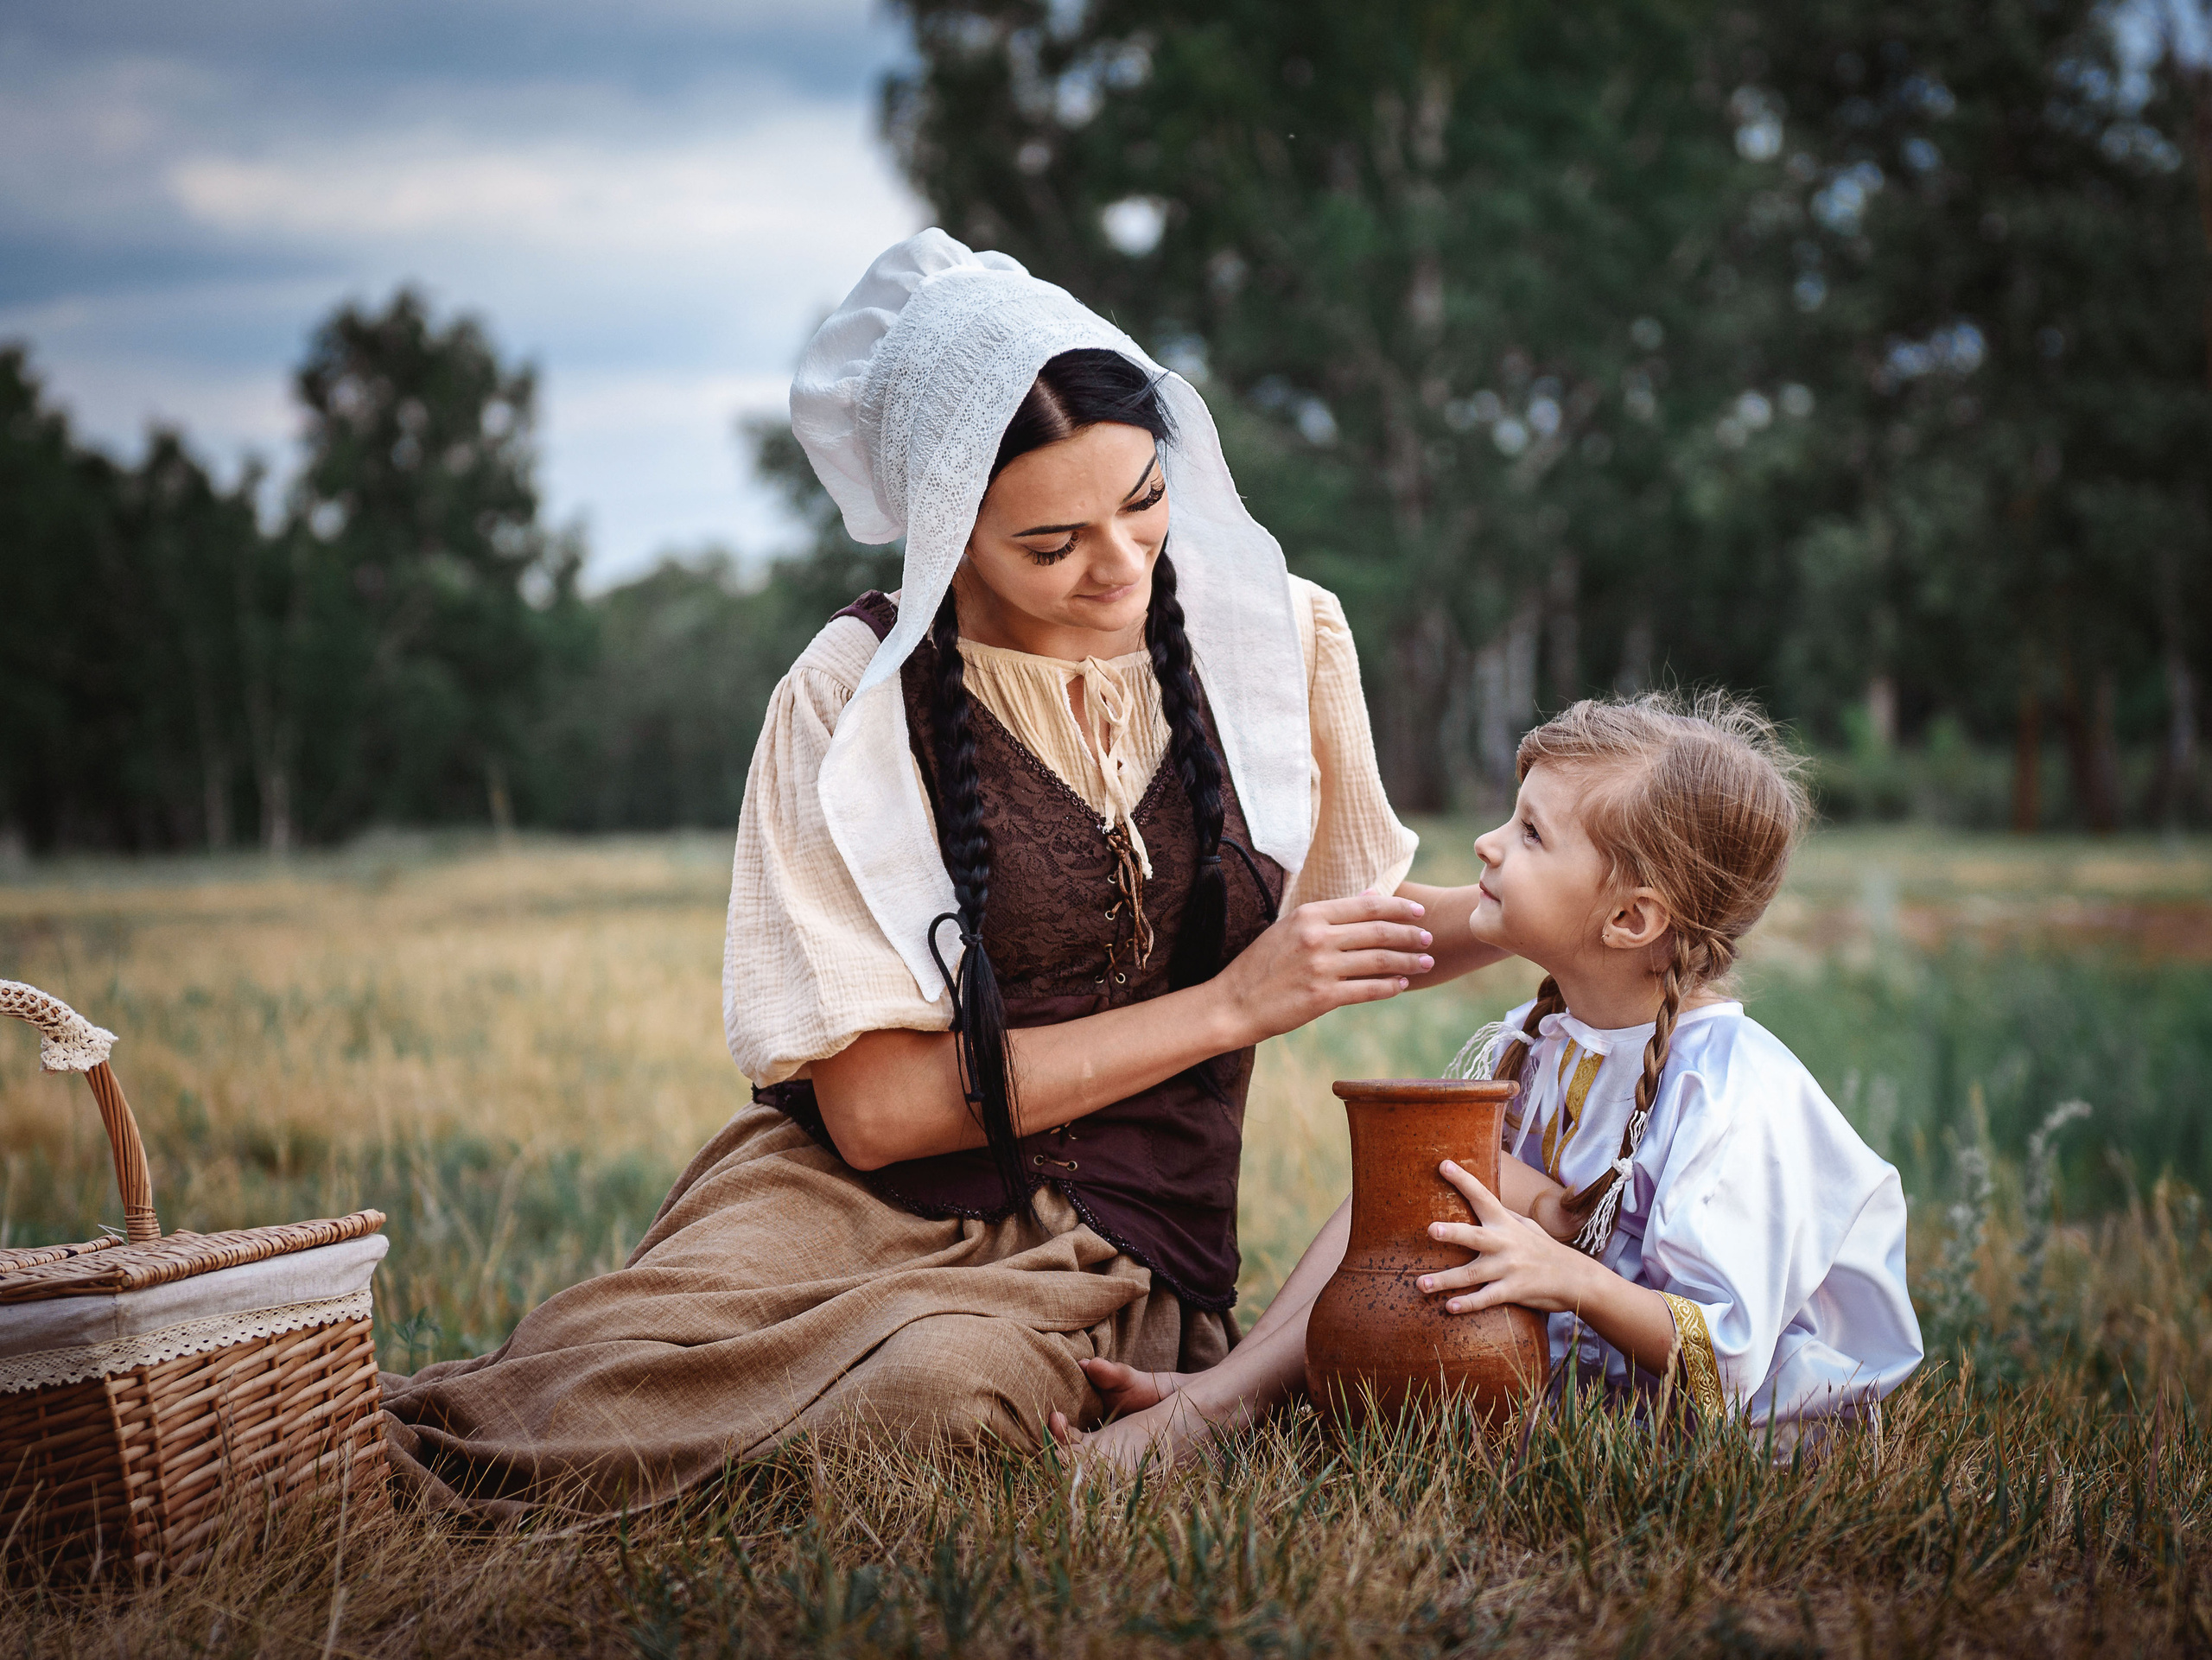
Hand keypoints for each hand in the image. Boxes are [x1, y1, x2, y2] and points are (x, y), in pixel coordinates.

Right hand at [1209, 890, 1432, 1046]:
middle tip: (1429, 938)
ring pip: (1379, 961)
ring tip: (1425, 962)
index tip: (1418, 911)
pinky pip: (1368, 989)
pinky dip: (1389, 987)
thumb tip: (1370, 895)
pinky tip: (1401, 986)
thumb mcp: (1290, 928)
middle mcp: (1317, 937)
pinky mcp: (1323, 997)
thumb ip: (1331, 912)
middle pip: (1378, 931)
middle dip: (1410, 934)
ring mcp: (1321, 967)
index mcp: (1309, 914)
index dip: (1398, 907)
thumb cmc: (1261, 965)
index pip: (1366, 906)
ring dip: (1407, 961)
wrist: (1234, 1003)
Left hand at [1417, 1159, 1599, 1315]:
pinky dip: (1468, 1304)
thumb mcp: (1526, 1226)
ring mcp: (1508, 1268)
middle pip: (1474, 1237)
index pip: (1483, 1197)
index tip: (1444, 1164)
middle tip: (1431, 1229)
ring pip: (1472, 1274)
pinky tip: (1449, 1307)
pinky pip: (1486, 1298)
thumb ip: (1503, 1215)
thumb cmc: (1544, 1248)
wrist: (1574, 1278)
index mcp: (1506, 1224)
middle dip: (1453, 1233)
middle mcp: (1505, 1244)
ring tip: (1420, 1283)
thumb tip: (1483, 1199)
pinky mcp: (1513, 1291)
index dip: (1463, 1180)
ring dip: (1445, 1280)